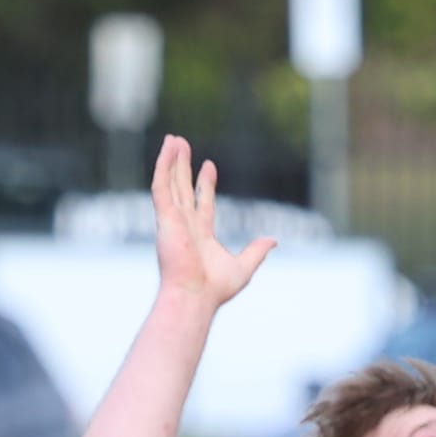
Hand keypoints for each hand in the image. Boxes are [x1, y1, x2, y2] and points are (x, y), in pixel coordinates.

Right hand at [152, 134, 275, 307]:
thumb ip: (256, 252)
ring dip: (172, 160)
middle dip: (182, 166)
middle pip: (182, 188)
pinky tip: (168, 150)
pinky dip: (163, 167)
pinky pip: (162, 186)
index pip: (202, 202)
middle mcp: (184, 225)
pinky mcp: (165, 218)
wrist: (195, 297)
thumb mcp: (243, 267)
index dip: (204, 183)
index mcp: (201, 235)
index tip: (209, 164)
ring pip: (170, 183)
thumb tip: (273, 241)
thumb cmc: (214, 289)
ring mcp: (173, 220)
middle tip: (182, 143)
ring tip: (174, 139)